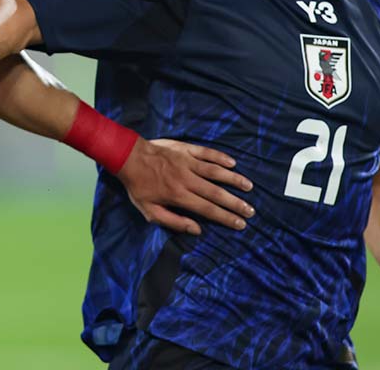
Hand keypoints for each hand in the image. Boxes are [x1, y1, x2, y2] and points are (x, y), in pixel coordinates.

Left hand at [115, 138, 254, 235]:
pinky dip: (220, 157)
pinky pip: (207, 153)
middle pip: (217, 193)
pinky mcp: (186, 149)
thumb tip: (196, 230)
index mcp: (179, 196)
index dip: (226, 217)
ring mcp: (188, 162)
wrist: (128, 156)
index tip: (241, 223)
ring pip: (216, 171)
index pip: (208, 210)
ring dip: (234, 179)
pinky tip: (232, 163)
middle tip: (251, 210)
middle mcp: (187, 179)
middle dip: (236, 203)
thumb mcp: (149, 211)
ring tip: (249, 187)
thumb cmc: (138, 186)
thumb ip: (173, 221)